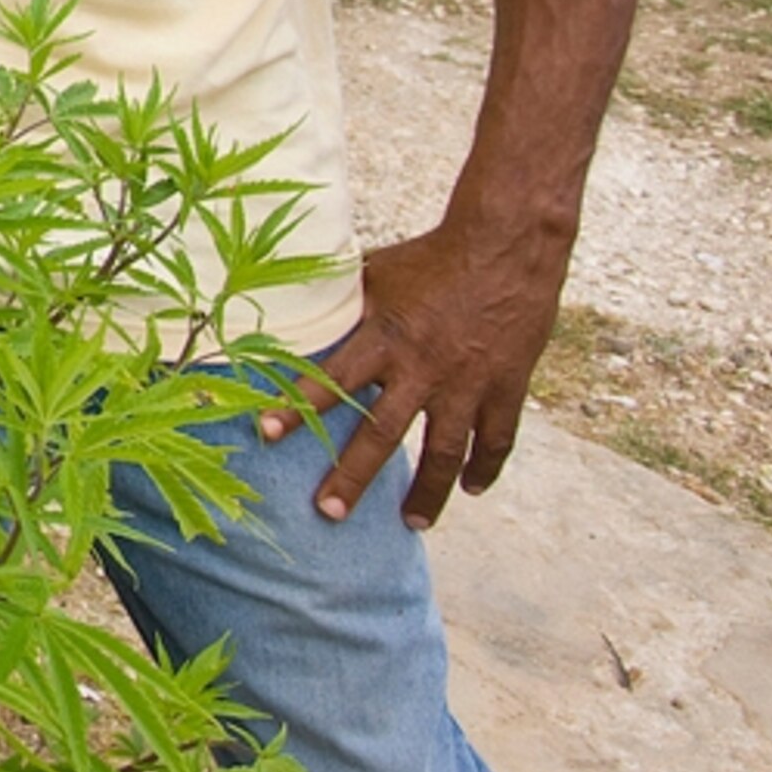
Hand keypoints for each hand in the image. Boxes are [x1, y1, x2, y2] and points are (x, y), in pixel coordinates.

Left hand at [257, 215, 569, 530]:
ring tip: (411, 524)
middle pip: (381, 434)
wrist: (507, 247)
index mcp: (384, 337)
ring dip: (427, 494)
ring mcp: (468, 383)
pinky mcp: (507, 388)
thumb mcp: (378, 275)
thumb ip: (346, 307)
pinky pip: (496, 440)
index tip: (264, 436)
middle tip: (329, 513)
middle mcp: (423, 367)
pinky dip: (484, 468)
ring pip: (444, 453)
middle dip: (353, 477)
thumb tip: (299, 314)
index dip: (296, 408)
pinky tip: (471, 489)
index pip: (330, 378)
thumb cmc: (432, 257)